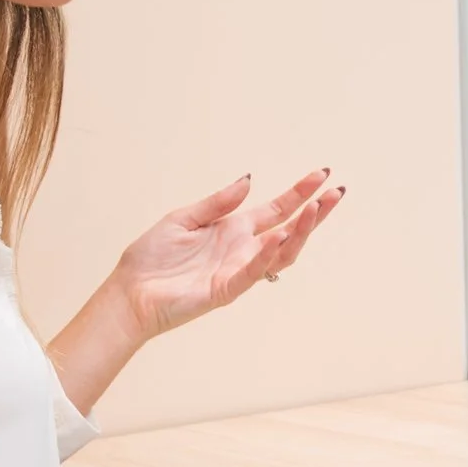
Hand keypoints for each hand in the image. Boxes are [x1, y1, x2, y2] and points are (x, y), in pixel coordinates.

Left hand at [113, 171, 345, 341]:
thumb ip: (218, 203)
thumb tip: (249, 181)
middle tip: (337, 192)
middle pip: (290, 229)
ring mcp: (238, 270)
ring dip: (301, 232)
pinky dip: (268, 256)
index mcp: (234, 230)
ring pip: (281, 252)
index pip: (276, 209)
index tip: (322, 174)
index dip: (299, 193)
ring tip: (317, 209)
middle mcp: (242, 249)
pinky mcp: (226, 289)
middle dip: (315, 212)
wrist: (129, 291)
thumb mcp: (184, 218)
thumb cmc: (152, 258)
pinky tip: (281, 237)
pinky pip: (253, 272)